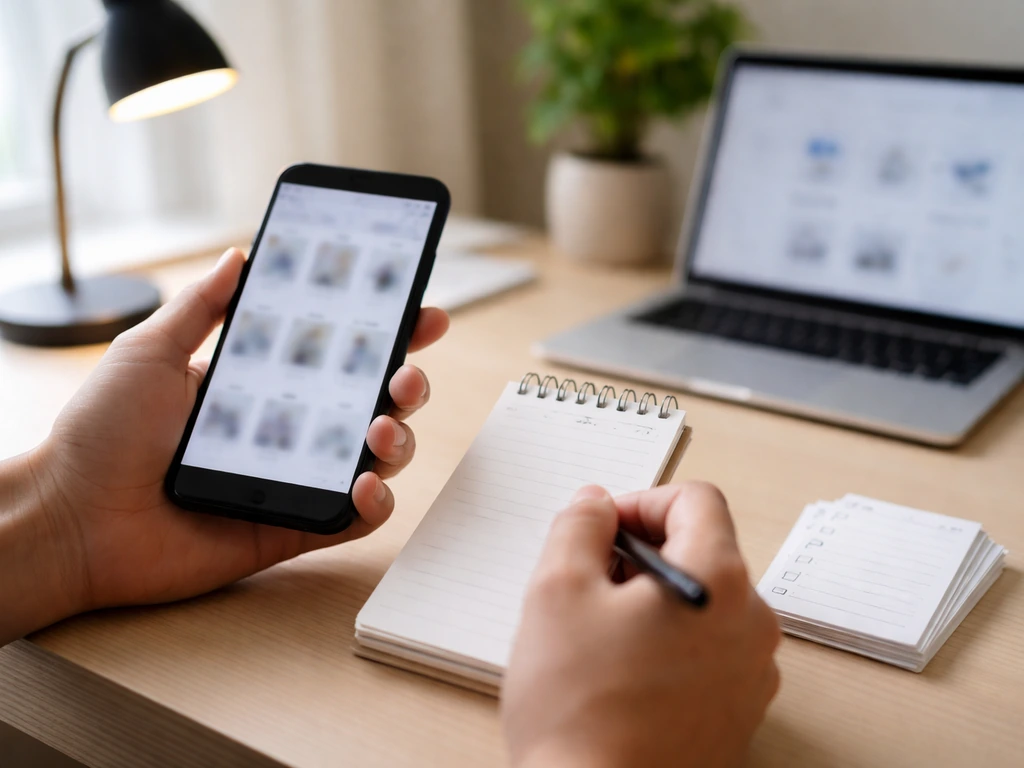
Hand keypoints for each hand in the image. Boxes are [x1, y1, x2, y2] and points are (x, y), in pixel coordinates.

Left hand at [12, 248, 448, 625]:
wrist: (70, 520)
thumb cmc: (99, 435)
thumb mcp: (148, 352)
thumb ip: (199, 306)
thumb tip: (239, 255)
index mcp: (264, 384)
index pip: (340, 353)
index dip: (388, 333)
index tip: (422, 313)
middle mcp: (289, 430)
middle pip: (374, 402)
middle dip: (408, 383)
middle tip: (403, 374)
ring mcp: (296, 479)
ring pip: (377, 457)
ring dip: (399, 439)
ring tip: (380, 428)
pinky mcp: (294, 527)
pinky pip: (355, 518)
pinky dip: (376, 502)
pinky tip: (363, 484)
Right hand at [501, 483, 779, 767]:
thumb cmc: (579, 710)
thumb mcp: (557, 590)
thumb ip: (579, 526)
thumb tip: (596, 504)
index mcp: (719, 583)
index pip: (696, 501)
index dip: (641, 501)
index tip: (602, 529)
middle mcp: (751, 626)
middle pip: (701, 552)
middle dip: (641, 555)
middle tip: (588, 582)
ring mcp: (750, 676)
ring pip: (701, 605)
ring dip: (651, 601)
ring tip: (597, 636)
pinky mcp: (735, 715)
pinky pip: (706, 652)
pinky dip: (666, 644)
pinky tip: (618, 675)